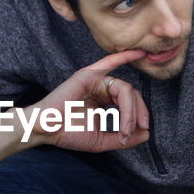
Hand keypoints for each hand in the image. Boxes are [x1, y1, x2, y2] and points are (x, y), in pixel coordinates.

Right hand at [33, 49, 150, 152]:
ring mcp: (96, 80)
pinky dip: (125, 56)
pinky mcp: (89, 75)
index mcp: (106, 101)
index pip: (131, 103)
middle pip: (132, 95)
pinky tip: (140, 53)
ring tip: (125, 127)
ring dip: (130, 109)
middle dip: (138, 113)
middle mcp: (103, 88)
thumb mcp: (102, 141)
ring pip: (125, 89)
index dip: (138, 116)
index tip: (140, 132)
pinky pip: (109, 62)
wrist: (46, 130)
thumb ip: (124, 138)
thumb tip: (147, 134)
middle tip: (137, 129)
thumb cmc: (69, 134)